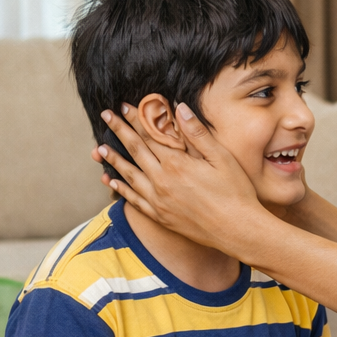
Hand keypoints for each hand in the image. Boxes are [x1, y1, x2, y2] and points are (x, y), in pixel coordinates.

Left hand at [93, 104, 273, 258]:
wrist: (237, 230)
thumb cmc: (235, 192)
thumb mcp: (221, 157)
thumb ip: (197, 133)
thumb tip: (179, 108)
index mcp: (176, 164)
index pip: (150, 134)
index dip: (135, 118)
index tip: (123, 106)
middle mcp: (162, 181)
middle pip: (135, 150)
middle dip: (119, 131)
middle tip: (106, 116)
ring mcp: (158, 201)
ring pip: (128, 175)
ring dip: (113, 160)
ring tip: (99, 149)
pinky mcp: (160, 217)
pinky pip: (134, 200)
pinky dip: (120, 189)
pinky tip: (111, 182)